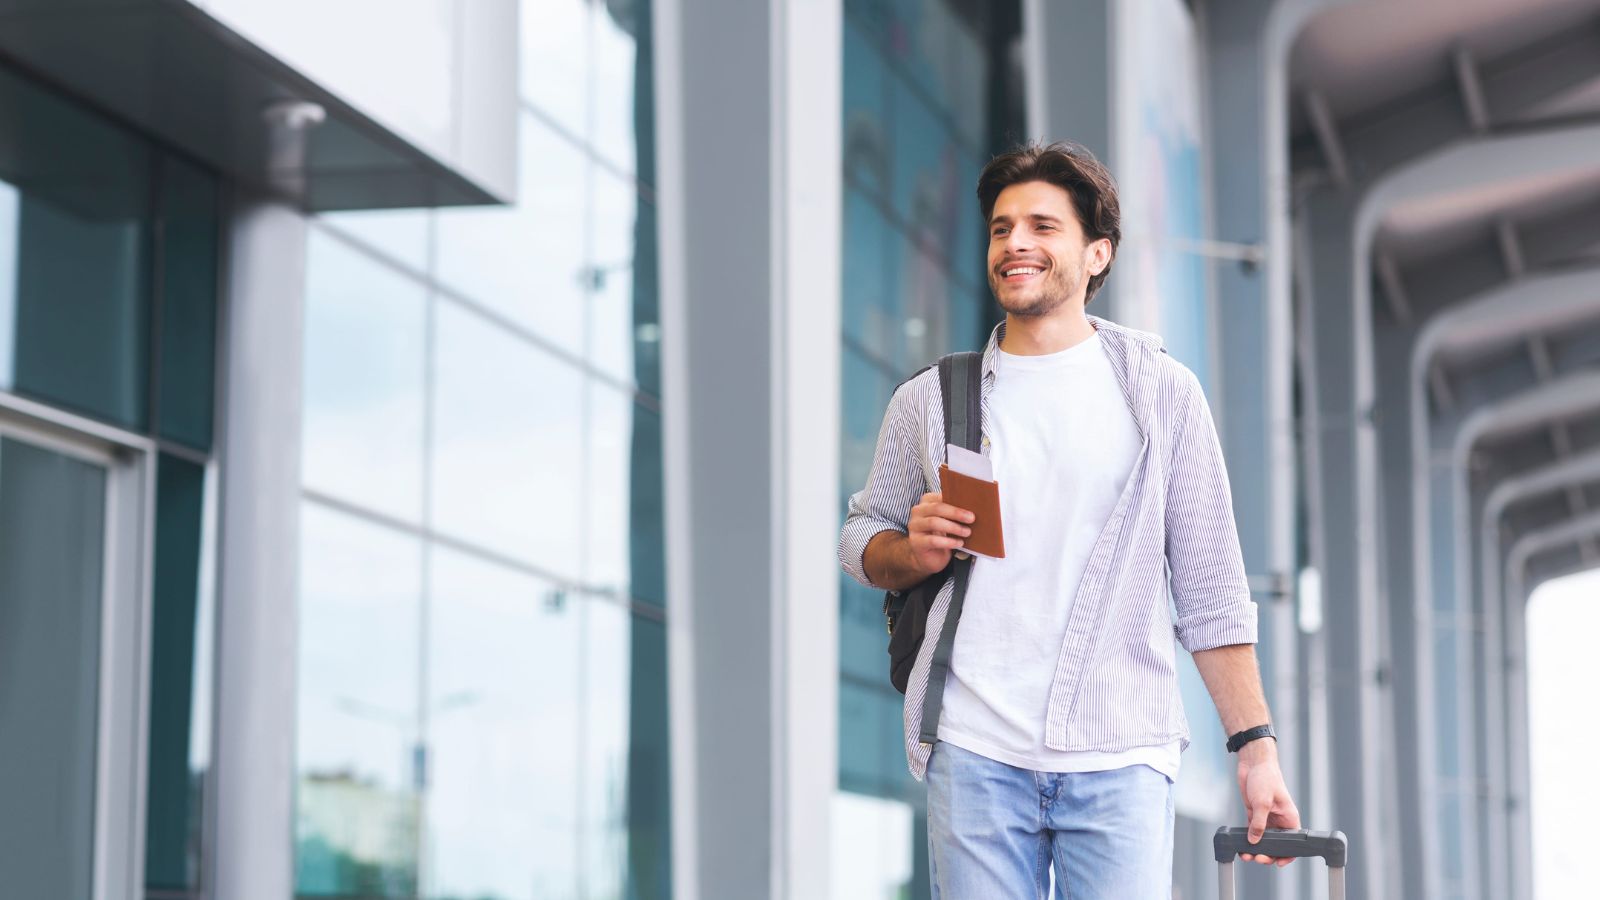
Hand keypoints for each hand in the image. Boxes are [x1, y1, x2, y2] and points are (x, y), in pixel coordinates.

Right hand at [906, 492, 973, 575]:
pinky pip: (932, 540)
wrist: (928, 556)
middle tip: (971, 518)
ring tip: (967, 532)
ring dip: (953, 527)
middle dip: (956, 513)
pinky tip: (959, 543)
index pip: (939, 497)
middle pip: (936, 508)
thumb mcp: (948, 520)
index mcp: (926, 502)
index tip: (970, 504)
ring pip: (934, 522)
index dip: (955, 500)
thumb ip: (955, 512)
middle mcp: (918, 512)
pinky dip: (948, 542)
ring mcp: (915, 527)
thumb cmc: (941, 534)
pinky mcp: (916, 542)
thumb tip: (973, 509)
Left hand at [1236, 740, 1301, 866]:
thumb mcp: (1262, 802)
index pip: (1293, 843)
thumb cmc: (1265, 778)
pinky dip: (1247, 840)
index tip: (1278, 863)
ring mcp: (1267, 818)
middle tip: (1257, 858)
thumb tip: (1254, 841)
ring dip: (1255, 849)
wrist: (1253, 763)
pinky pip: (1252, 832)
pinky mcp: (1255, 814)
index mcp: (1289, 819)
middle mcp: (1280, 821)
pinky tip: (1241, 846)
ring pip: (1263, 840)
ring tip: (1246, 855)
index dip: (1288, 855)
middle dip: (1268, 854)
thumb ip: (1259, 823)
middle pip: (1276, 845)